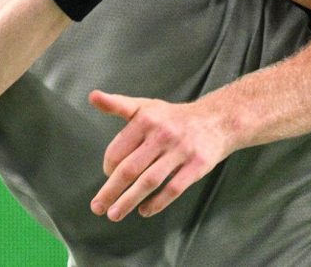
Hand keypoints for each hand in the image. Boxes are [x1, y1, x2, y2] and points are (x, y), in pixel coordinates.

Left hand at [88, 90, 234, 221]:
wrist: (217, 120)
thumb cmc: (173, 117)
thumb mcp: (145, 106)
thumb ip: (117, 105)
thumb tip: (92, 96)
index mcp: (146, 118)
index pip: (118, 150)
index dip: (107, 167)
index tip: (107, 175)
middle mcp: (162, 134)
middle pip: (130, 168)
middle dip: (111, 191)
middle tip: (97, 207)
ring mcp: (181, 150)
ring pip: (149, 181)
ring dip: (129, 201)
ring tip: (114, 214)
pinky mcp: (197, 165)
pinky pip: (173, 189)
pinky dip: (157, 203)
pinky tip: (144, 211)